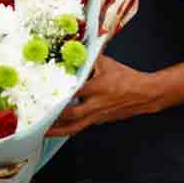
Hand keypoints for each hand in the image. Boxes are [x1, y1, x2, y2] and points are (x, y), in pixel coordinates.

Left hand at [46, 56, 165, 136]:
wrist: (145, 94)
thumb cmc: (127, 78)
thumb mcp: (107, 63)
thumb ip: (90, 59)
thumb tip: (75, 50)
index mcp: (97, 87)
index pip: (73, 92)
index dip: (58, 94)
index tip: (43, 95)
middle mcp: (96, 104)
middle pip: (71, 115)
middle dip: (54, 118)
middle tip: (38, 118)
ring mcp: (98, 115)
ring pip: (75, 127)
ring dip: (58, 131)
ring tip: (44, 132)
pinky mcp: (100, 121)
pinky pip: (82, 126)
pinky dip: (70, 128)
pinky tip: (59, 129)